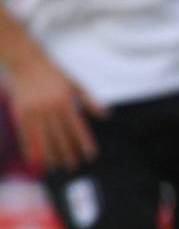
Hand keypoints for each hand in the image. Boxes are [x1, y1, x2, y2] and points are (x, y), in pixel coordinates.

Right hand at [4, 48, 101, 171]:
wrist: (27, 62)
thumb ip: (91, 101)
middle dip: (68, 153)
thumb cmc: (55, 74)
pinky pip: (26, 134)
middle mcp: (51, 108)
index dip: (85, 143)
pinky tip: (35, 160)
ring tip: (56, 167)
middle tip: (74, 167)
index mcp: (67, 102)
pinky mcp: (21, 111)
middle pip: (62, 136)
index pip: (78, 128)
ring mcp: (35, 110)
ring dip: (50, 155)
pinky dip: (30, 147)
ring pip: (44, 138)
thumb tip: (107, 115)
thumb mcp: (76, 84)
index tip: (91, 156)